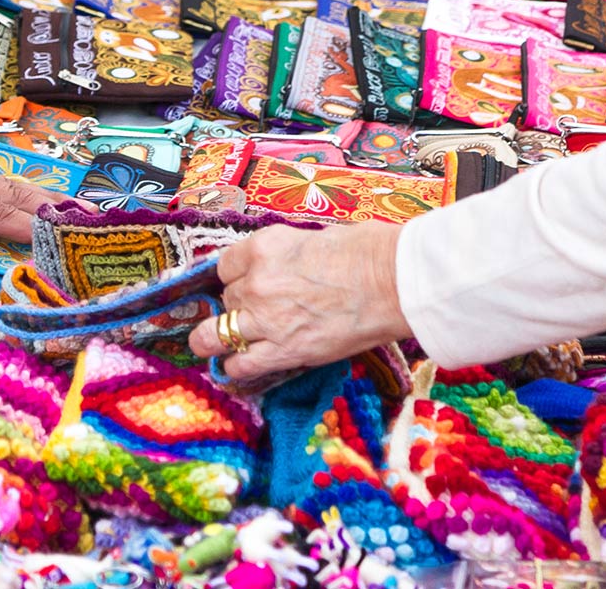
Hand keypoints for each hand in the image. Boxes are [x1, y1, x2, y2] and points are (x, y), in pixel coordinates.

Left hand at [188, 221, 411, 380]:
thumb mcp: (310, 239)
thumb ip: (283, 257)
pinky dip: (234, 367)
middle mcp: (256, 283)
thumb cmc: (364, 253)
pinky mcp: (284, 350)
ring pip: (215, 335)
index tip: (245, 283)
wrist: (393, 282)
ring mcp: (266, 319)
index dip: (235, 278)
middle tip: (258, 310)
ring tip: (212, 345)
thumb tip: (278, 269)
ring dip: (214, 339)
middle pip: (227, 298)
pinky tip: (235, 366)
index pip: (225, 267)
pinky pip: (240, 364)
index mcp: (262, 248)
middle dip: (239, 305)